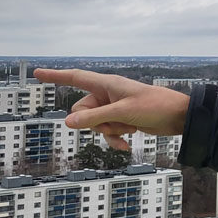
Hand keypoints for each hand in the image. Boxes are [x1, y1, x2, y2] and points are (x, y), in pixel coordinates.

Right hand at [33, 68, 189, 150]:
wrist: (179, 117)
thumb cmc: (156, 106)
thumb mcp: (123, 112)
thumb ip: (95, 117)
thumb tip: (68, 122)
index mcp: (108, 84)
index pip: (76, 78)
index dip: (56, 76)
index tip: (38, 73)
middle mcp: (108, 95)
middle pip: (82, 110)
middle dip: (95, 121)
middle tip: (117, 121)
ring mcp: (114, 108)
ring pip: (94, 123)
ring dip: (109, 130)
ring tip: (130, 127)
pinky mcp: (122, 120)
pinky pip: (107, 132)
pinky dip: (114, 138)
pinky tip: (126, 144)